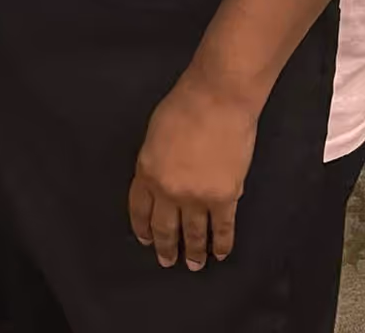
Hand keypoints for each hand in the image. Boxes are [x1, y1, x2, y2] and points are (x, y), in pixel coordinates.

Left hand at [128, 72, 258, 271]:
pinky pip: (222, 229)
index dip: (142, 228)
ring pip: (192, 234)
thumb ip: (155, 161)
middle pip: (164, 227)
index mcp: (147, 171)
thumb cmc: (184, 105)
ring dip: (193, 253)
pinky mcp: (224, 197)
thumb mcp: (154, 134)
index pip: (139, 209)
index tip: (145, 240)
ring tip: (194, 265)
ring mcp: (197, 197)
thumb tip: (161, 180)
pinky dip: (221, 244)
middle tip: (166, 261)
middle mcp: (168, 190)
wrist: (217, 99)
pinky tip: (219, 253)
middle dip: (165, 247)